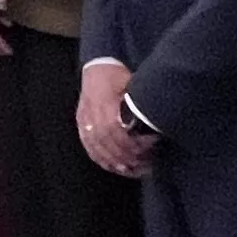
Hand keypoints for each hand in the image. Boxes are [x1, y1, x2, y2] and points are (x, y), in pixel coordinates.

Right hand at [76, 62, 154, 176]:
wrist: (97, 67)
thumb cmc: (118, 76)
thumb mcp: (132, 83)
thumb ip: (137, 104)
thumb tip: (155, 123)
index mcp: (104, 101)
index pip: (114, 129)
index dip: (131, 142)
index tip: (149, 146)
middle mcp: (91, 112)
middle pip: (106, 142)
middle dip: (126, 156)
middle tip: (145, 163)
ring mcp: (84, 119)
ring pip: (97, 147)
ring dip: (115, 161)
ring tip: (132, 169)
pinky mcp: (81, 124)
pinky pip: (89, 147)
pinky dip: (102, 160)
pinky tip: (115, 167)